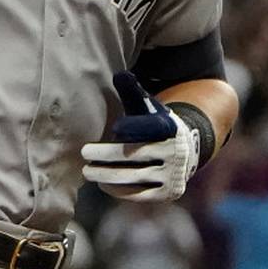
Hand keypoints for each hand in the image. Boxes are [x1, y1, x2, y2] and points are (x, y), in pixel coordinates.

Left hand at [81, 72, 200, 201]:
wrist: (183, 152)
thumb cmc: (153, 125)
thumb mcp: (147, 107)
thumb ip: (133, 92)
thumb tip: (121, 74)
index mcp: (170, 127)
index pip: (151, 127)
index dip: (134, 126)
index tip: (115, 127)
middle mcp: (175, 151)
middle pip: (136, 154)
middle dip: (107, 155)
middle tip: (85, 153)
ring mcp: (174, 174)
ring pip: (135, 176)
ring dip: (108, 175)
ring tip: (88, 172)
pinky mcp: (169, 192)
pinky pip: (140, 194)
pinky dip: (120, 191)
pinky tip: (103, 185)